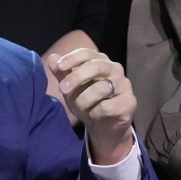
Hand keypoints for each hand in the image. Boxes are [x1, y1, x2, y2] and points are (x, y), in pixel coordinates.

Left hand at [52, 48, 135, 164]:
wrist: (102, 126)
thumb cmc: (86, 101)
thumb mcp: (70, 87)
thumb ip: (61, 73)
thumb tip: (52, 58)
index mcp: (100, 61)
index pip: (87, 53)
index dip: (72, 58)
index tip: (59, 67)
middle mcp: (114, 69)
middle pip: (96, 66)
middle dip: (76, 77)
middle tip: (62, 89)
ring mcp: (124, 85)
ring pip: (100, 88)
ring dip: (83, 100)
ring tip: (80, 107)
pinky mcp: (128, 102)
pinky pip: (107, 106)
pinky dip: (95, 112)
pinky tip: (94, 114)